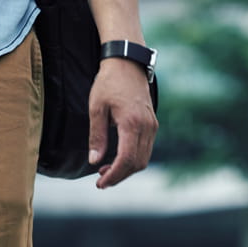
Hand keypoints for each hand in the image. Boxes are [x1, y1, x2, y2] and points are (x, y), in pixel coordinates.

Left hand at [88, 57, 157, 188]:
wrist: (127, 64)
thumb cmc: (109, 83)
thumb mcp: (96, 108)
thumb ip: (97, 136)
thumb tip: (94, 161)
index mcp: (132, 123)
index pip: (126, 159)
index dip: (114, 175)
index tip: (100, 183)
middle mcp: (147, 126)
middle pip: (137, 163)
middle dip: (119, 175)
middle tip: (101, 180)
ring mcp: (152, 126)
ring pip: (143, 159)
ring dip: (126, 169)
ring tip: (106, 170)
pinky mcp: (152, 124)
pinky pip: (145, 149)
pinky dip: (132, 159)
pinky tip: (117, 158)